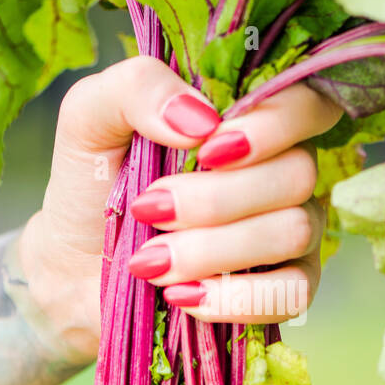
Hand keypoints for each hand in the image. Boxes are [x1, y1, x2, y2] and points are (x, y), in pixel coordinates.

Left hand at [20, 56, 342, 361]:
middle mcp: (284, 169)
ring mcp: (293, 230)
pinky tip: (181, 295)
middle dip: (215, 199)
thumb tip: (203, 120)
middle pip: (297, 173)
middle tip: (149, 210)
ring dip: (214, 250)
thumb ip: (137, 88)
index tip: (207, 149)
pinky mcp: (286, 289)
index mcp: (250, 117)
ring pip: (294, 231)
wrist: (75, 268)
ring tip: (150, 261)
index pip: (309, 104)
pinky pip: (294, 292)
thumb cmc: (94, 184)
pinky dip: (234, 297)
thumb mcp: (91, 118)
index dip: (274, 125)